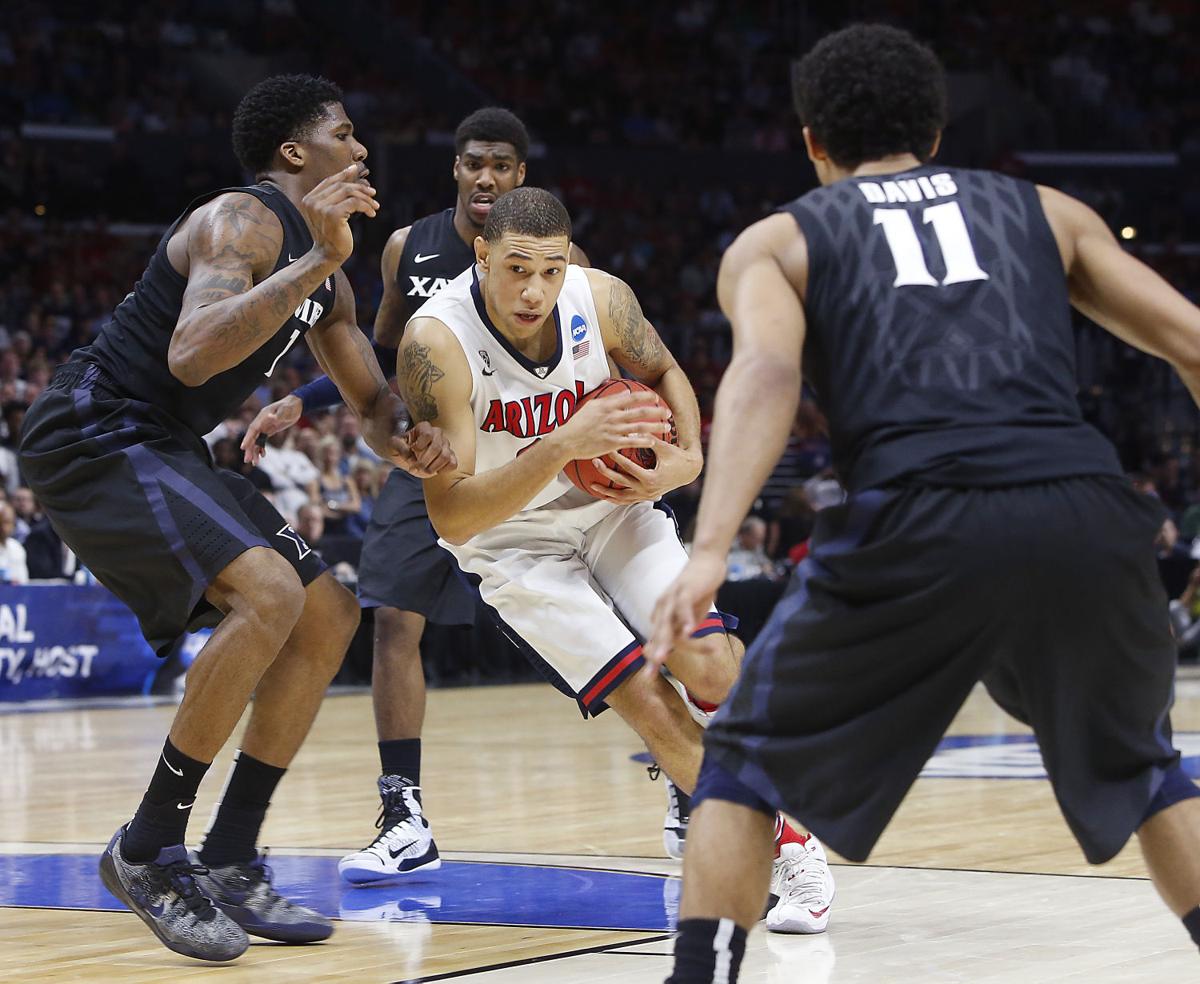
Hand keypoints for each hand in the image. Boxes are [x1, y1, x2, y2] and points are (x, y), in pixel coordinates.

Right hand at [241, 394, 301, 463]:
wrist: (295, 405)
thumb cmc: (291, 406)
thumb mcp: (287, 410)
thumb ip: (280, 414)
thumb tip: (271, 417)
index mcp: (263, 416)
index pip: (253, 429)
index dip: (248, 438)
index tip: (243, 447)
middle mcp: (262, 422)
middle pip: (253, 437)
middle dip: (249, 449)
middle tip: (247, 460)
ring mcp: (265, 426)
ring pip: (257, 440)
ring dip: (254, 451)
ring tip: (254, 463)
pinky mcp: (269, 430)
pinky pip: (262, 440)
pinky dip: (261, 448)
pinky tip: (262, 455)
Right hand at [299, 163, 378, 264]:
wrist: (327, 255)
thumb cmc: (332, 236)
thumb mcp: (330, 213)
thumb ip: (335, 197)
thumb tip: (350, 175)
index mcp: (309, 199)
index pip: (329, 181)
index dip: (343, 175)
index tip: (355, 170)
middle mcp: (312, 202)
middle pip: (341, 185)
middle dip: (360, 188)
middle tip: (373, 194)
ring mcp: (321, 208)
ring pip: (349, 192)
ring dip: (365, 198)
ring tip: (375, 206)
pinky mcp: (332, 215)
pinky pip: (354, 203)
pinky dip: (366, 206)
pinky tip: (372, 214)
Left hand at [389, 420, 456, 477]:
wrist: (407, 456)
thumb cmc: (400, 448)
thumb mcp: (393, 445)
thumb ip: (400, 448)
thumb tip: (411, 458)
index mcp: (424, 427)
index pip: (427, 435)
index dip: (419, 446)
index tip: (412, 451)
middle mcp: (437, 434)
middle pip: (436, 448)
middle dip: (424, 462)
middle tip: (413, 469)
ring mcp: (445, 445)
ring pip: (445, 456)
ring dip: (432, 467)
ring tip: (422, 471)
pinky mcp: (450, 456)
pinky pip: (453, 464)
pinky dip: (443, 469)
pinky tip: (434, 470)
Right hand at [555, 392, 670, 461]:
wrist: (566, 441)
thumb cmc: (577, 424)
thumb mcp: (590, 406)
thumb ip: (608, 400)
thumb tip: (623, 394)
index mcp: (607, 405)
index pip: (631, 398)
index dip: (645, 396)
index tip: (656, 397)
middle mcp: (612, 416)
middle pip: (640, 411)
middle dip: (657, 411)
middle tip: (668, 412)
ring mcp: (613, 430)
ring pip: (639, 427)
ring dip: (655, 426)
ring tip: (666, 427)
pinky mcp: (612, 443)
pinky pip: (631, 441)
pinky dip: (643, 441)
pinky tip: (653, 442)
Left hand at [586, 439, 701, 502]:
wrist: (689, 471)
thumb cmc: (677, 457)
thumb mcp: (664, 447)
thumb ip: (648, 439)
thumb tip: (632, 429)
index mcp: (651, 479)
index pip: (629, 468)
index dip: (617, 458)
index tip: (607, 449)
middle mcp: (647, 490)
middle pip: (621, 483)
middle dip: (606, 473)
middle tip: (595, 462)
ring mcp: (646, 496)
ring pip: (622, 497)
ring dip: (606, 492)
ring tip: (593, 485)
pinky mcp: (645, 498)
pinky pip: (627, 501)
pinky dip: (615, 499)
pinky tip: (605, 494)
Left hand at [645, 550, 727, 670]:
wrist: (707, 561)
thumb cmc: (700, 589)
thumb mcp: (691, 614)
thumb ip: (685, 628)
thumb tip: (682, 643)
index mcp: (663, 614)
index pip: (658, 640)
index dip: (653, 657)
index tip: (650, 676)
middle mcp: (663, 607)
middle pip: (658, 635)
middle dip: (654, 655)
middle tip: (649, 675)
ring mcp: (672, 598)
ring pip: (666, 623)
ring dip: (664, 642)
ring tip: (661, 659)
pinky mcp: (685, 589)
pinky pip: (684, 606)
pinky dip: (687, 619)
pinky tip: (691, 632)